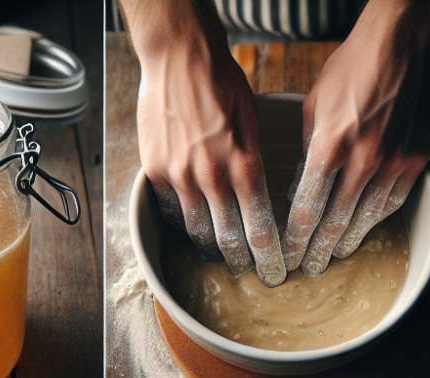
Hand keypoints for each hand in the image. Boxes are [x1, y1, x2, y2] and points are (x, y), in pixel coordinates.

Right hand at [125, 1, 285, 285]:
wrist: (177, 53)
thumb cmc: (219, 79)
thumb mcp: (252, 120)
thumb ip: (253, 160)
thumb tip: (257, 193)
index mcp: (243, 164)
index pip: (259, 227)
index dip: (268, 256)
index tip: (274, 271)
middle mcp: (211, 176)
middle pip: (227, 238)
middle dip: (241, 260)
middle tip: (248, 271)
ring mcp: (179, 176)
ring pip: (197, 229)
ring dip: (210, 245)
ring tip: (219, 252)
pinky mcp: (155, 170)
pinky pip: (172, 209)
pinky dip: (183, 219)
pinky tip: (192, 222)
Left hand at [281, 0, 429, 276]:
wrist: (404, 42)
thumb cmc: (355, 66)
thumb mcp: (315, 104)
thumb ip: (309, 149)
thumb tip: (304, 184)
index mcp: (331, 144)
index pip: (308, 208)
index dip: (295, 239)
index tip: (287, 255)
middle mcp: (364, 159)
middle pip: (336, 223)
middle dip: (318, 251)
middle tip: (308, 269)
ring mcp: (394, 162)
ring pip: (366, 220)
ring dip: (347, 243)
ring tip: (333, 256)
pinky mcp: (416, 160)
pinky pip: (392, 203)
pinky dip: (375, 220)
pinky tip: (363, 228)